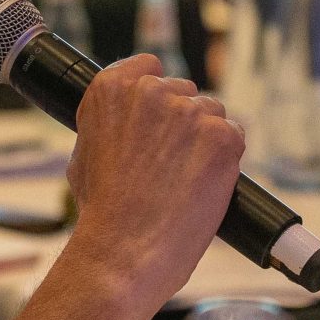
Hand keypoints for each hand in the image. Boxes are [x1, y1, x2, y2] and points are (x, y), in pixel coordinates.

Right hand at [58, 56, 244, 311]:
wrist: (124, 252)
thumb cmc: (102, 213)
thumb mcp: (84, 154)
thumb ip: (109, 124)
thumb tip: (129, 121)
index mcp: (112, 88)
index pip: (149, 67)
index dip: (156, 96)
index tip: (155, 120)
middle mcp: (151, 90)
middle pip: (184, 92)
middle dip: (181, 122)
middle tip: (170, 164)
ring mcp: (189, 111)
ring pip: (212, 114)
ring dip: (205, 141)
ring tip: (184, 181)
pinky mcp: (221, 137)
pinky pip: (234, 135)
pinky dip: (226, 159)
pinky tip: (204, 185)